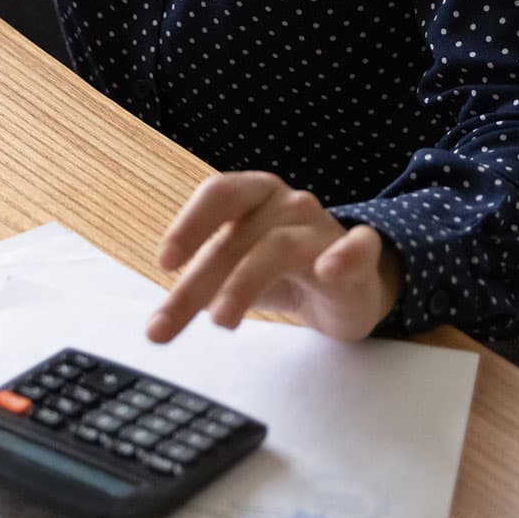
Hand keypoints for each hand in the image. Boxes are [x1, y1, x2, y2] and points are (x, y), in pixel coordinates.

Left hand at [145, 171, 403, 343]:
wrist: (348, 285)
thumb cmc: (280, 270)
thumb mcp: (234, 272)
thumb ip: (200, 287)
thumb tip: (158, 324)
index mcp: (254, 194)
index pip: (218, 193)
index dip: (188, 225)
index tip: (164, 264)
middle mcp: (288, 203)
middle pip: (238, 236)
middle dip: (198, 282)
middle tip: (167, 324)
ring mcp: (324, 228)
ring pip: (278, 247)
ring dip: (243, 283)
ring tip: (220, 321)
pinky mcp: (360, 256)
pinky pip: (359, 248)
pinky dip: (345, 255)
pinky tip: (330, 270)